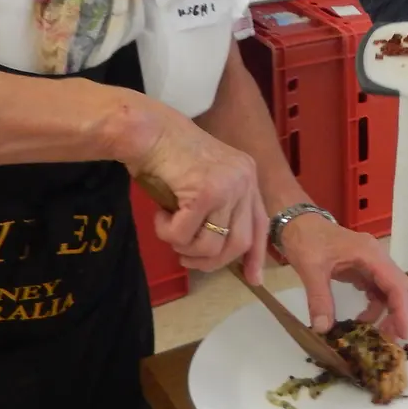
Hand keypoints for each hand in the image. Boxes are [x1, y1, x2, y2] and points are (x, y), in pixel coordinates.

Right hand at [130, 112, 269, 283]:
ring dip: (184, 247)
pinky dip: (167, 233)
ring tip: (169, 230)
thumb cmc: (166, 154)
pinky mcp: (206, 192)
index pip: (260, 223)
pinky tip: (160, 216)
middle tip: (186, 258)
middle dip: (211, 261)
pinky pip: (185, 236)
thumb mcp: (203, 181)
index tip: (254, 279)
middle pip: (239, 243)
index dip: (256, 255)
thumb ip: (218, 208)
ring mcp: (228, 185)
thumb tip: (218, 251)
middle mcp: (245, 179)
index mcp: (247, 175)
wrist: (147, 129)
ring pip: (211, 245)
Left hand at [280, 213, 407, 339]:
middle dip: (398, 315)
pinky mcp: (362, 268)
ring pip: (390, 291)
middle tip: (388, 340)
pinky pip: (376, 290)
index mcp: (370, 254)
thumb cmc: (306, 239)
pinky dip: (374, 307)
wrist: (297, 221)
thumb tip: (323, 329)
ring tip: (371, 334)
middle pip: (400, 288)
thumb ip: (319, 299)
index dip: (402, 311)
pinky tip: (361, 320)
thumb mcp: (310, 269)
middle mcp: (376, 258)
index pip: (396, 285)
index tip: (402, 335)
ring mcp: (370, 263)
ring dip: (385, 313)